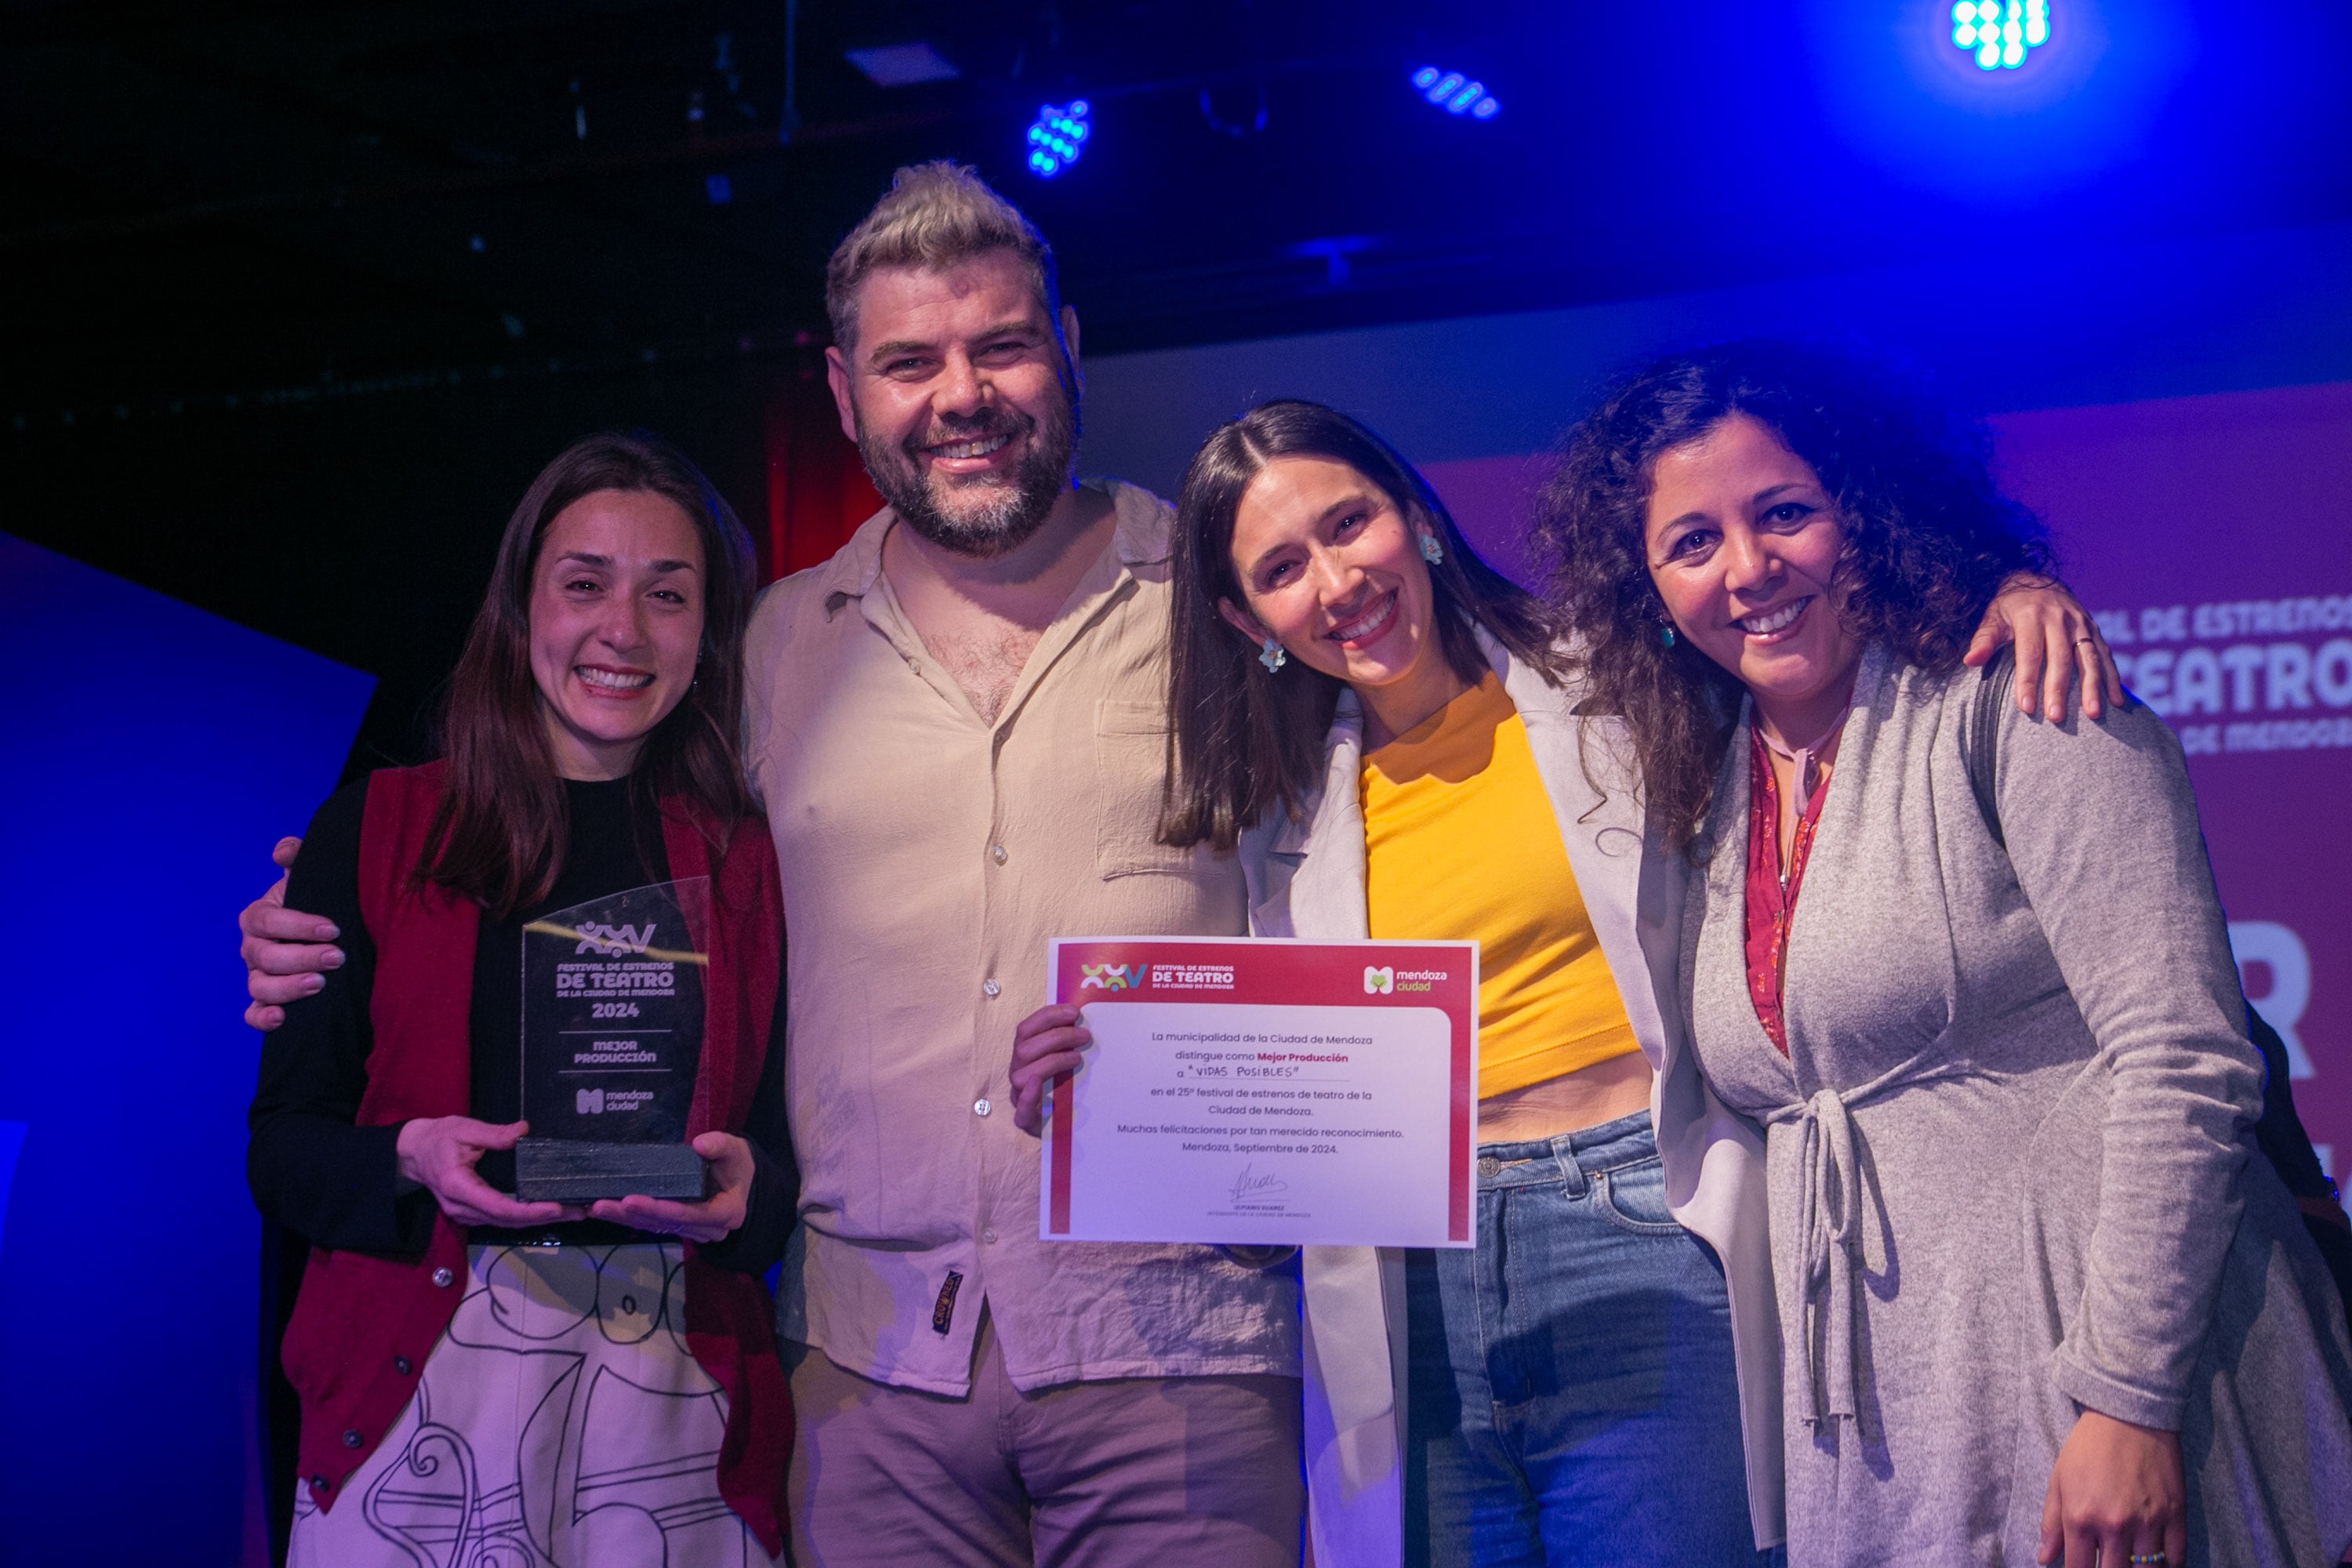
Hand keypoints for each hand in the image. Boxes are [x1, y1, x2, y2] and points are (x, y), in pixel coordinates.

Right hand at [241, 836, 344, 1030]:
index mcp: (258, 917)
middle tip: (339, 957)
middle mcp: (252, 948)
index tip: (333, 928)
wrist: (327, 934)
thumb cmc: (316, 903)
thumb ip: (299, 857)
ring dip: (288, 988)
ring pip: (260, 987)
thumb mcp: (309, 878)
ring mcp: (257, 976)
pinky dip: (262, 1019)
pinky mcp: (265, 1001)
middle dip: (304, 957)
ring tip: (320, 984)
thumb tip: (284, 850)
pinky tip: (282, 1019)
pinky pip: (253, 1015)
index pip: (269, 921)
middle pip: (267, 957)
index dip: (299, 925)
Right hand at [395, 1117, 585, 1228]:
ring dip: (538, 1220)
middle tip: (579, 1211)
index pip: (498, 1207)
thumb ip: (494, 1134)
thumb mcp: (464, 1128)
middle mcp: (461, 1207)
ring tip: (571, 1212)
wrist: (413, 1153)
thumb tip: (523, 1131)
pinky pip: (500, 1219)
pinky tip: (547, 1210)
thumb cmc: (438, 1137)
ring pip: (505, 1224)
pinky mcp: (471, 1212)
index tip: (555, 1207)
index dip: (528, 1211)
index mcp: (457, 1186)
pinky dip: (525, 1217)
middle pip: (507, 1221)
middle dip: (544, 1219)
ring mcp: (464, 1213)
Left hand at [588, 1131, 752, 1242]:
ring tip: (596, 1208)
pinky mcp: (676, 1227)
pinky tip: (604, 1211)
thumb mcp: (736, 1150)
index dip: (662, 1209)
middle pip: (667, 1223)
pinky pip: (651, 1224)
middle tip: (602, 1205)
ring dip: (624, 1219)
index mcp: (726, 1212)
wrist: (739, 1181)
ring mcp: (691, 1231)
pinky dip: (628, 1218)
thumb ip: (721, 1145)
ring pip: (655, 1226)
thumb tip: (699, 1144)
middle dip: (633, 1214)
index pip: (691, 1214)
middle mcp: (708, 1229)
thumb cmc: (736, 1164)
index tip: (634, 1200)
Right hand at [1010, 1003, 1090, 1135]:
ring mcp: (1019, 1096)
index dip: (1048, 1017)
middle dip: (1057, 1037)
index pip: (1026, 1029)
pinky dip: (1027, 1095)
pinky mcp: (1026, 1120)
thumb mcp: (1064, 1059)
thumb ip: (1067, 1042)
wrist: (1062, 1125)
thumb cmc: (1064, 1085)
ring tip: (1077, 1058)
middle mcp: (1017, 1072)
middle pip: (1024, 1049)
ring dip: (1051, 1061)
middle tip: (1084, 1035)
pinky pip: (1021, 1109)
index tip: (1074, 1012)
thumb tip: (1083, 1022)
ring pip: (1022, 1075)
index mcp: (1023, 1054)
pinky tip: (1036, 1083)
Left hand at [1965, 573, 2124, 721]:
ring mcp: (2080, 623)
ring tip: (2092, 714)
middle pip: (2060, 658)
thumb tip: (1970, 662)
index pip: (2029, 653)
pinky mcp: (2094, 629)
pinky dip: (2112, 678)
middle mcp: (2060, 618)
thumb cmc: (2009, 607)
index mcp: (2031, 615)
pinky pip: (2105, 655)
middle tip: (2056, 718)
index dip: (2027, 680)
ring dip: (2092, 687)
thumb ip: (1983, 640)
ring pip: (2089, 657)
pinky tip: (2116, 701)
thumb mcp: (1992, 617)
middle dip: (2059, 689)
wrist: (2036, 581)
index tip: (2025, 707)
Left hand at [2036, 1409, 2185, 1567]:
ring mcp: (2149, 1522)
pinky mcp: (2176, 1515)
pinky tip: (2157, 1561)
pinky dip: (2168, 1565)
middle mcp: (2115, 1526)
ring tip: (2129, 1562)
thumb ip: (2051, 1524)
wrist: (2128, 1416)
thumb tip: (2044, 1558)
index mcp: (2081, 1517)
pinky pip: (2176, 1557)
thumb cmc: (2088, 1447)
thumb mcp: (2058, 1480)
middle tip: (2107, 1563)